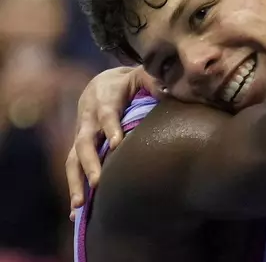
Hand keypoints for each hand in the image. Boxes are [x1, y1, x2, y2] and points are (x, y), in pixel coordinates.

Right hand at [65, 66, 155, 217]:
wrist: (102, 83)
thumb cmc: (129, 82)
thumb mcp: (142, 75)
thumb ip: (154, 81)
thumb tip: (170, 90)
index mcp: (105, 99)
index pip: (107, 114)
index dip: (111, 128)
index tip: (117, 144)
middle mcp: (88, 118)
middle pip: (84, 141)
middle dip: (90, 162)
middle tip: (98, 182)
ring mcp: (82, 134)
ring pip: (72, 158)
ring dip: (76, 181)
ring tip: (80, 205)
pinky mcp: (79, 146)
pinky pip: (72, 168)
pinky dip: (74, 188)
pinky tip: (76, 212)